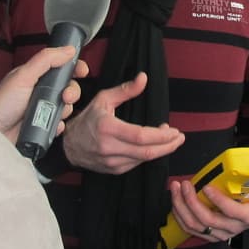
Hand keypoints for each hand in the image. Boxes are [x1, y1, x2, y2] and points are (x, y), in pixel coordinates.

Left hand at [0, 46, 85, 142]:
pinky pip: (61, 124)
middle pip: (70, 87)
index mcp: (38, 76)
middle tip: (65, 96)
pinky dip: (59, 125)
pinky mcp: (44, 125)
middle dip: (72, 91)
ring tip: (54, 113)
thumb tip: (67, 49)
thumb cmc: (1, 103)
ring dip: (66, 109)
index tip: (82, 71)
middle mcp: (43, 91)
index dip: (75, 68)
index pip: (63, 67)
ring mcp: (44, 109)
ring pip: (68, 106)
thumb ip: (45, 60)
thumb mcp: (23, 76)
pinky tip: (50, 125)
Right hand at [63, 72, 184, 173]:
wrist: (69, 145)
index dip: (160, 136)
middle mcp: (109, 148)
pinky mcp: (114, 170)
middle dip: (168, 145)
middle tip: (179, 138)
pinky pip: (136, 164)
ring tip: (170, 140)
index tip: (173, 130)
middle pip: (146, 151)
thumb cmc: (87, 120)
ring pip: (143, 160)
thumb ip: (126, 90)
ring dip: (161, 150)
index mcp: (108, 128)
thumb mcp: (104, 99)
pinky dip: (148, 155)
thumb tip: (143, 78)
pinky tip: (155, 147)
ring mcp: (112, 162)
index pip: (140, 136)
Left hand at [168, 163, 248, 241]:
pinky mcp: (210, 232)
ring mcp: (220, 232)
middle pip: (208, 221)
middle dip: (192, 202)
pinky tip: (176, 200)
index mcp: (248, 216)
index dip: (219, 202)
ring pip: (196, 226)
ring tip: (176, 190)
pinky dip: (181, 215)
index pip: (232, 213)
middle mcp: (233, 227)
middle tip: (184, 185)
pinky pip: (192, 228)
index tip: (207, 187)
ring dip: (182, 208)